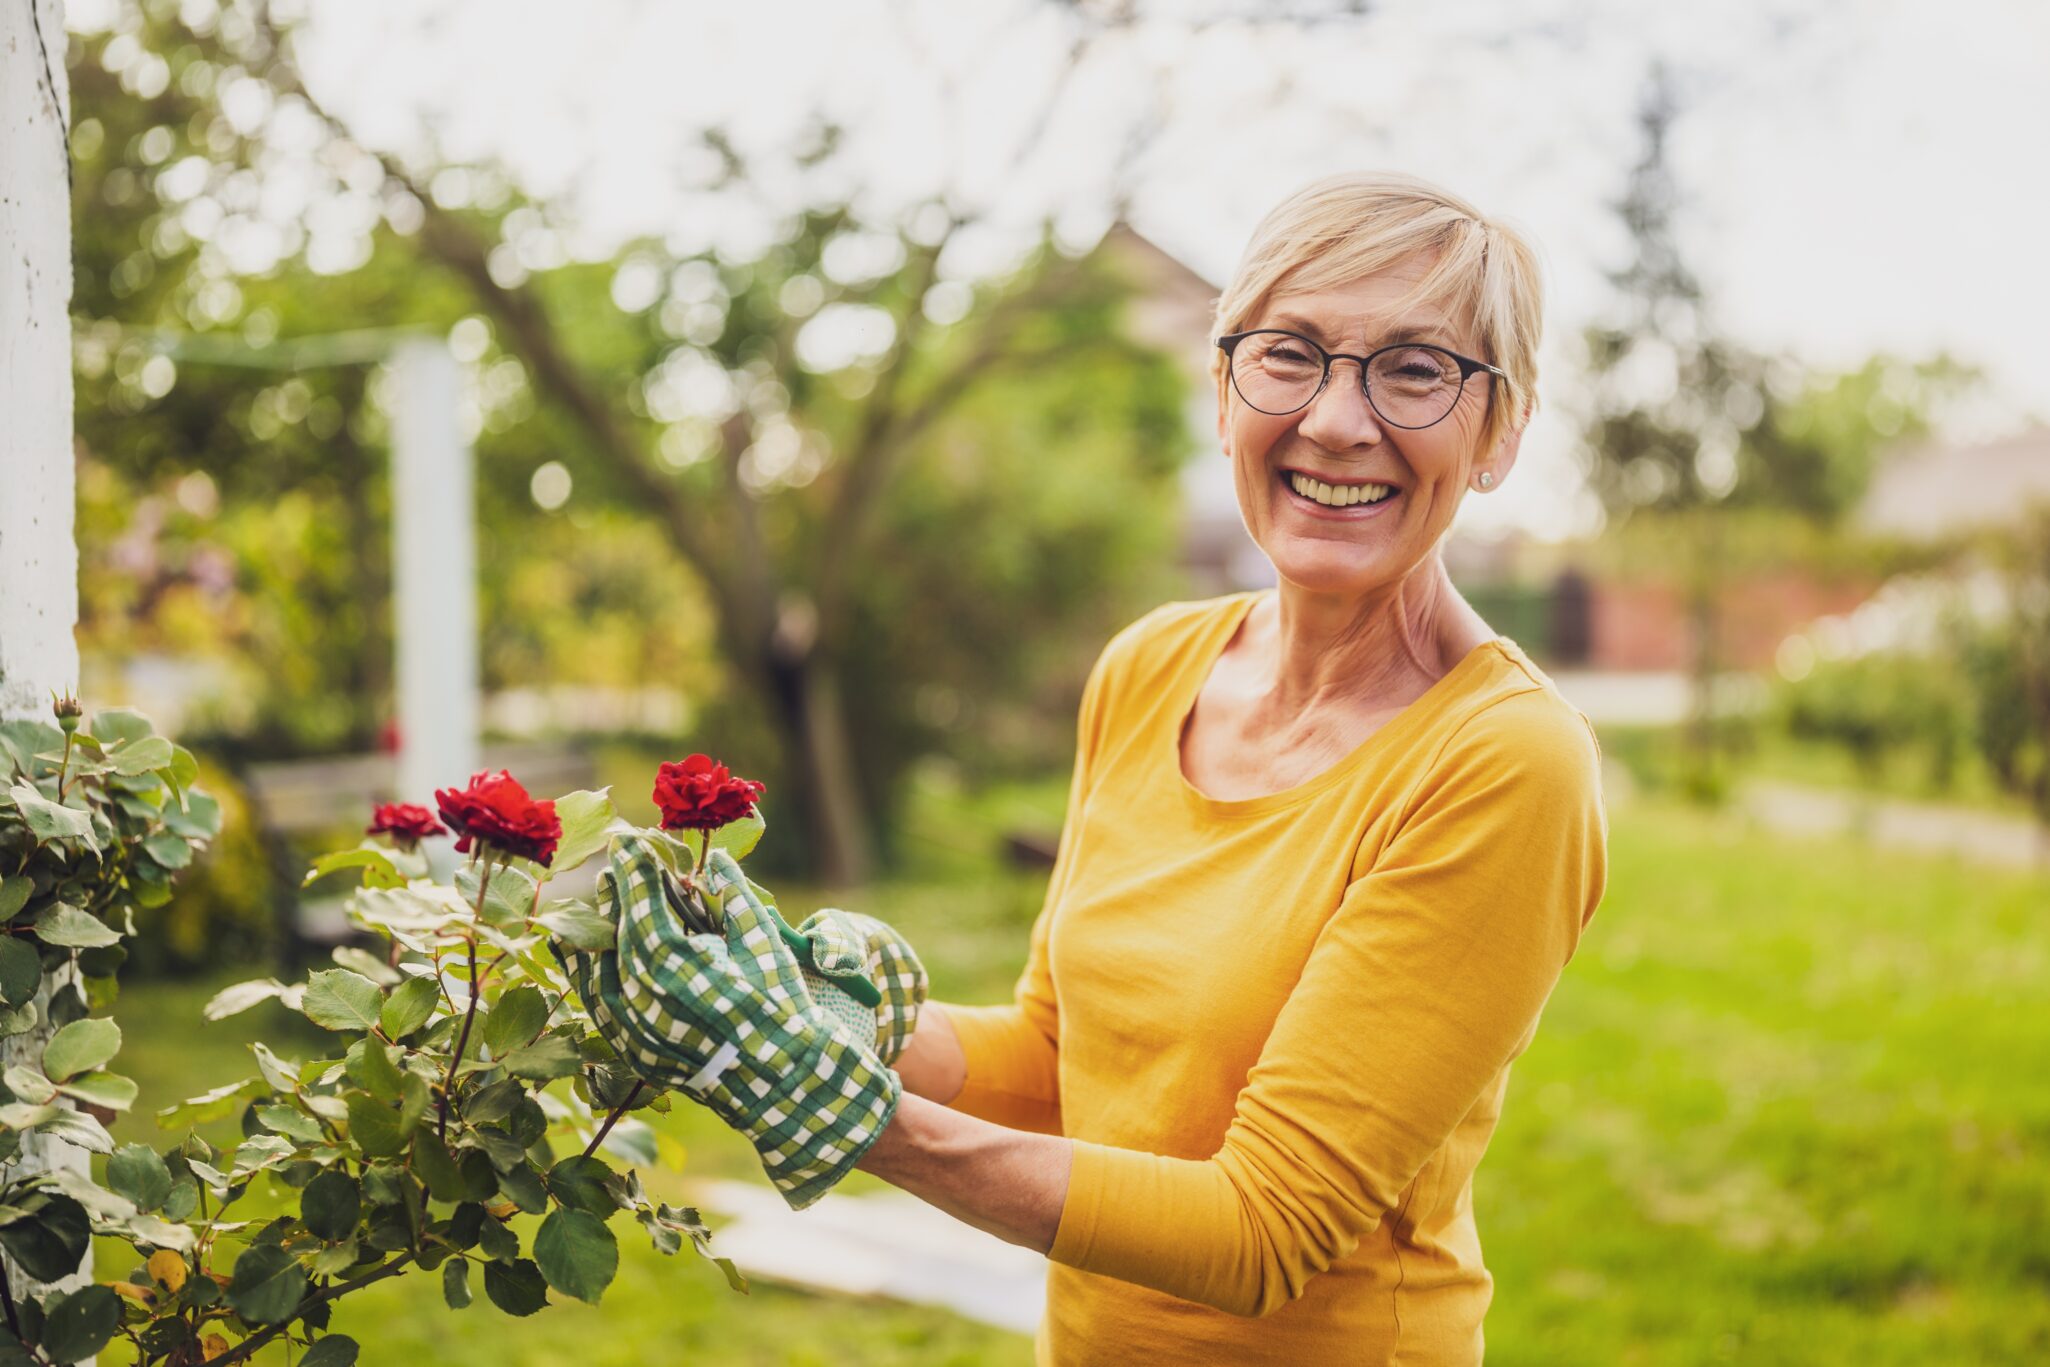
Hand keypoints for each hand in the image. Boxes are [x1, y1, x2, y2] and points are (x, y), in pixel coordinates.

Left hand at [553, 834, 899, 1209]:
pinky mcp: (635, 1052)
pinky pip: (597, 1008)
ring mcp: (635, 1031)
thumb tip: (714, 859)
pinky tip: (581, 953)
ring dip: (595, 930)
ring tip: (601, 899)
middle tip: (618, 861)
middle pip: (616, 935)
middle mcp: (646, 1000)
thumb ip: (734, 897)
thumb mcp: (764, 945)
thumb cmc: (781, 1007)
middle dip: (617, 894)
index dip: (636, 871)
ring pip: (596, 971)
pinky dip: (584, 976)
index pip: (642, 907)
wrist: (784, 1081)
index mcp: (679, 968)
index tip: (632, 842)